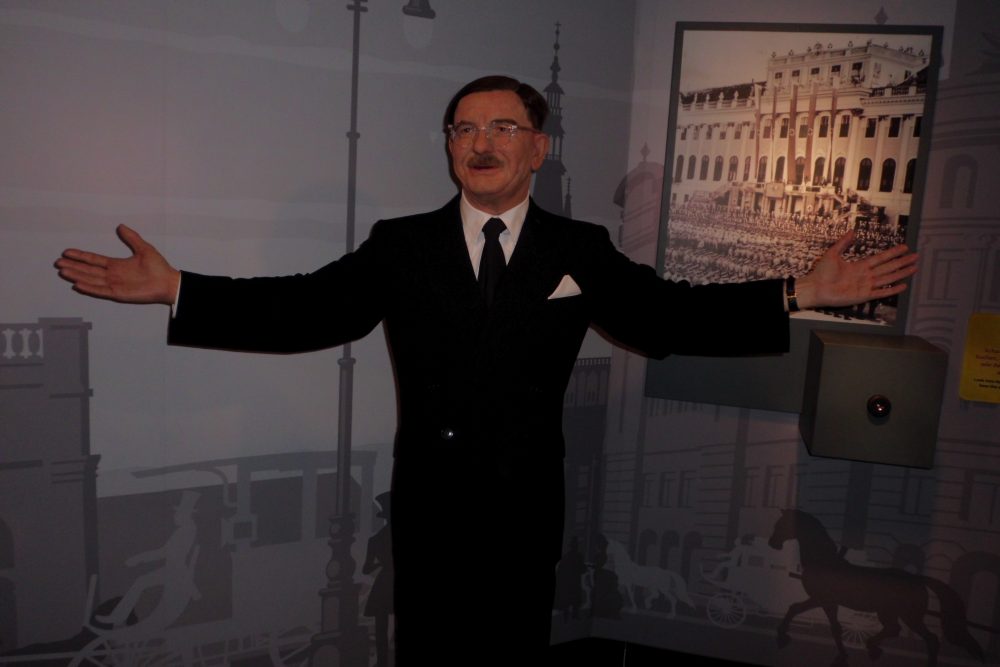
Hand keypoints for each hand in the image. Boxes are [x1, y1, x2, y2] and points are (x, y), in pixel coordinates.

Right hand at [55, 225, 180, 304]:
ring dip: (77, 276)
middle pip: (88, 270)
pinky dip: (90, 288)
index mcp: (116, 265)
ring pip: (91, 280)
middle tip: (58, 263)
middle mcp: (112, 275)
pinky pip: (101, 291)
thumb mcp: (144, 248)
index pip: (93, 260)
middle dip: (73, 266)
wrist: (168, 282)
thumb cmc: (158, 267)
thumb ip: (132, 238)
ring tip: (63, 272)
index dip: (80, 256)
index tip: (67, 252)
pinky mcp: (119, 294)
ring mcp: (114, 285)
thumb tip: (121, 226)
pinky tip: (78, 285)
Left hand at [795, 230, 918, 309]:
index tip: (905, 247)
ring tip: (914, 268)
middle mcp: (865, 275)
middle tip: (916, 256)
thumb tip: (852, 231)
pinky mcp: (863, 296)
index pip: (881, 258)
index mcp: (860, 266)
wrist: (815, 287)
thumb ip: (843, 243)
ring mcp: (866, 286)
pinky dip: (892, 290)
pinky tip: (903, 285)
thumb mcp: (833, 253)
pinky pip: (881, 293)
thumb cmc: (822, 272)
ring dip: (901, 273)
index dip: (893, 253)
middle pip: (888, 267)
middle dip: (902, 262)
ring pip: (888, 278)